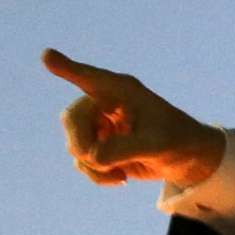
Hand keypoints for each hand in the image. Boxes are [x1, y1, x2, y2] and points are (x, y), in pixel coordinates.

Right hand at [41, 47, 226, 187]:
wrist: (187, 159)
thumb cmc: (178, 140)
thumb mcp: (157, 145)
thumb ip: (124, 149)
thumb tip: (92, 156)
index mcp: (121, 90)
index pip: (89, 78)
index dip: (66, 67)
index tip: (47, 56)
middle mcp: (105, 103)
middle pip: (71, 119)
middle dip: (80, 143)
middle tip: (96, 160)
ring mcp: (100, 125)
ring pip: (74, 144)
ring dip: (92, 164)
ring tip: (119, 172)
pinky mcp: (100, 146)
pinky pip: (82, 161)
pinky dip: (96, 174)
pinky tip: (119, 178)